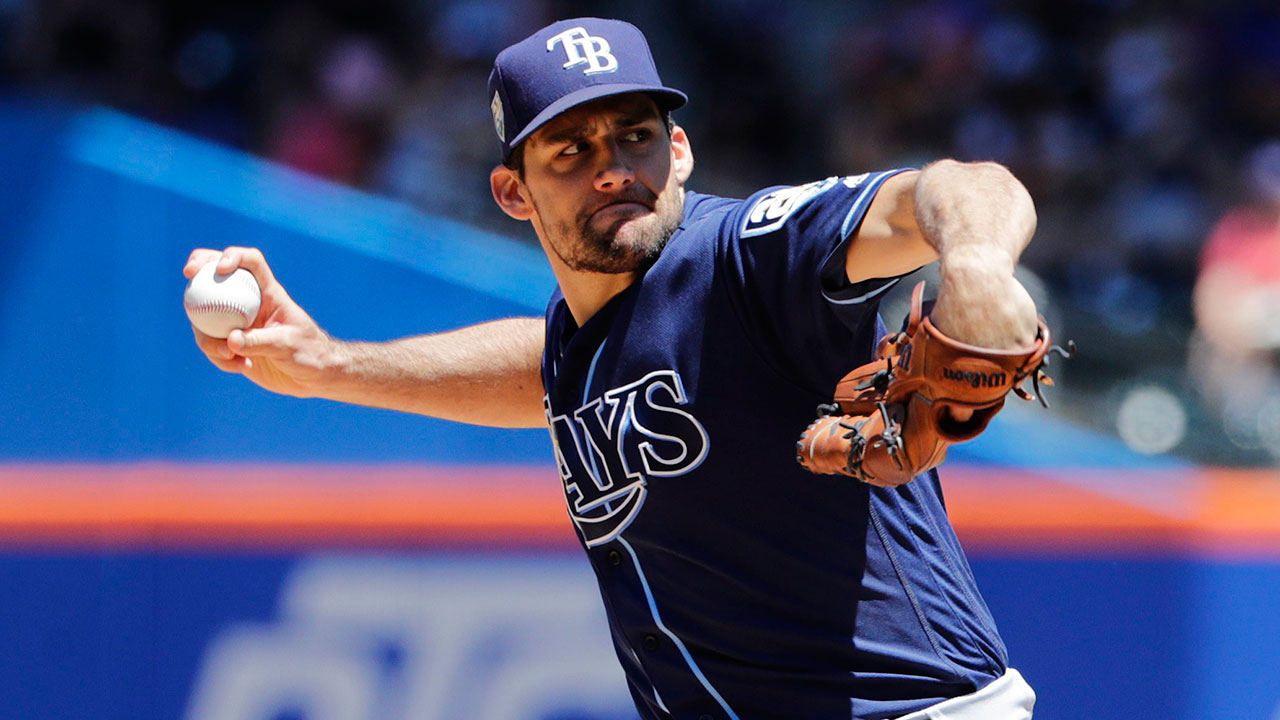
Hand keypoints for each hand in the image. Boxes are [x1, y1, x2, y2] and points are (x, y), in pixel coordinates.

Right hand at [183, 247, 342, 396]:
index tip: (221, 269)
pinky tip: (240, 368)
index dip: (235, 257)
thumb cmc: (309, 353)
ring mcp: (237, 322)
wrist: (312, 377)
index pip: (252, 263)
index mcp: (269, 293)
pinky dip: (219, 358)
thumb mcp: (287, 345)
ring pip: (206, 316)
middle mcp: (250, 303)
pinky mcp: (231, 344)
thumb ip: (259, 341)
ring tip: (228, 355)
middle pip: (219, 276)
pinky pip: (212, 345)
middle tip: (189, 273)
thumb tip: (230, 339)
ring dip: (208, 335)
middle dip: (201, 268)